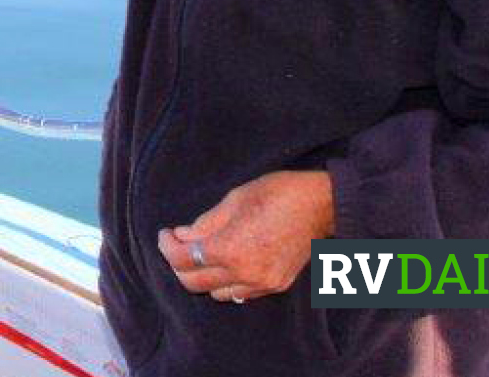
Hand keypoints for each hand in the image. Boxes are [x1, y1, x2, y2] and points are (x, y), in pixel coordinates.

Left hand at [157, 170, 333, 303]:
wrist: (322, 206)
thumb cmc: (277, 194)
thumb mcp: (233, 200)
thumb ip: (204, 224)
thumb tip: (181, 236)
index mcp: (230, 249)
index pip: (183, 259)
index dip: (167, 246)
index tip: (166, 234)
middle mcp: (244, 273)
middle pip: (194, 283)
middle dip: (179, 265)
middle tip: (176, 245)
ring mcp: (262, 284)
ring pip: (217, 293)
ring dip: (203, 276)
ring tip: (202, 253)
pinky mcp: (275, 286)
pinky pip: (240, 293)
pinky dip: (226, 282)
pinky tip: (226, 263)